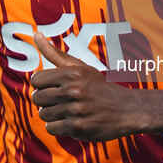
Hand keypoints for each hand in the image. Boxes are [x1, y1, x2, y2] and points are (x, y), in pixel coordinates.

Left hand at [30, 32, 144, 140]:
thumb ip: (54, 53)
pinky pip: (51, 128)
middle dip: (46, 100)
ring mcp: (75, 110)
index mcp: (71, 73)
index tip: (53, 87)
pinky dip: (58, 126)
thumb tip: (35, 34)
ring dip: (52, 114)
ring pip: (43, 114)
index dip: (42, 85)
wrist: (127, 109)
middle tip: (61, 100)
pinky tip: (71, 121)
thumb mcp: (80, 67)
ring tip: (67, 111)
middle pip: (37, 98)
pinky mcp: (78, 127)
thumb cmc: (99, 87)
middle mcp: (73, 90)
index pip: (36, 80)